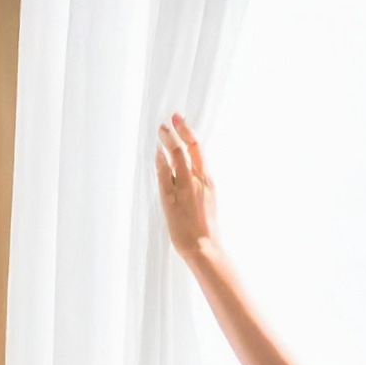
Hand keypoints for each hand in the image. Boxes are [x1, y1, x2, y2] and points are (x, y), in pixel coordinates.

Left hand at [154, 112, 219, 262]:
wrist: (203, 245)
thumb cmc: (204, 225)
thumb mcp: (206, 199)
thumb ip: (196, 181)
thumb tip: (181, 164)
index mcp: (208, 181)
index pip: (199, 150)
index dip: (188, 132)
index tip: (180, 119)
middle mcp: (197, 181)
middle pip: (187, 148)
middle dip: (177, 130)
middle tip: (168, 119)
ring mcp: (184, 187)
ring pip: (175, 156)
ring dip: (166, 140)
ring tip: (161, 130)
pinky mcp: (171, 196)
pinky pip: (163, 173)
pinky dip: (159, 160)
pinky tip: (156, 152)